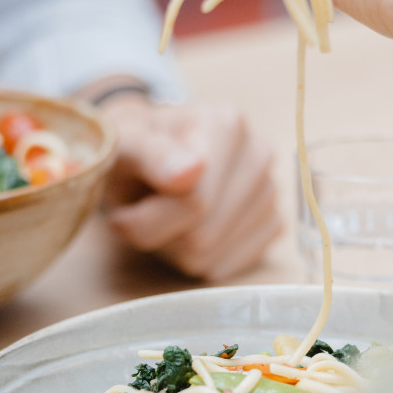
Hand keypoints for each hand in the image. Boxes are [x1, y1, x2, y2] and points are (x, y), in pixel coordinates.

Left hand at [101, 96, 281, 279]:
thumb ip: (150, 155)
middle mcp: (259, 156)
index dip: (145, 217)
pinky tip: (187, 227)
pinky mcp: (271, 225)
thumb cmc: (134, 149)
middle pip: (202, 235)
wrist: (149, 155)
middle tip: (143, 209)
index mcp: (228, 125)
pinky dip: (194, 258)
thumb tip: (191, 171)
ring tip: (164, 213)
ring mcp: (270, 193)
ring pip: (210, 256)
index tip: (122, 210)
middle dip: (160, 233)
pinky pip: (223, 267)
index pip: (193, 202)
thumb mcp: (124, 144)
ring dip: (173, 247)